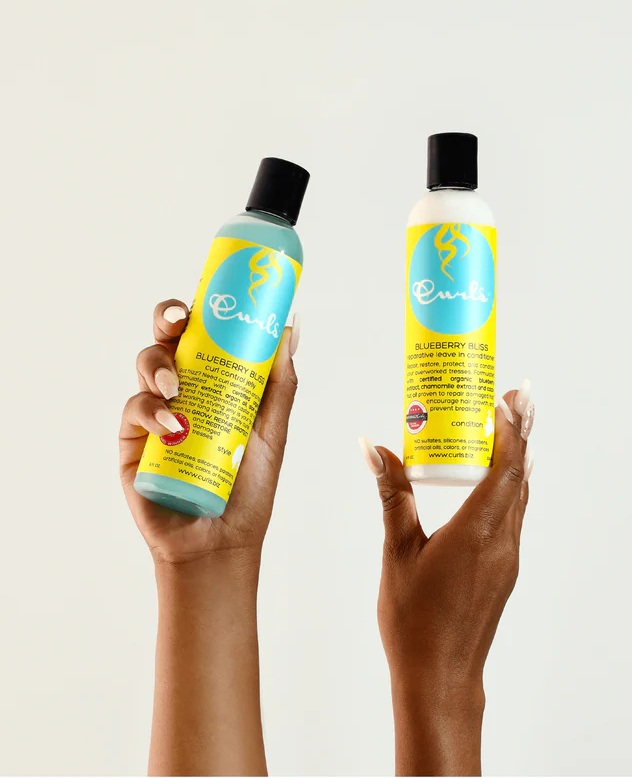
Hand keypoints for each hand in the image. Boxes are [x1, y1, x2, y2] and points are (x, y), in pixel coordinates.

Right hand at [119, 298, 299, 566]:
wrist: (221, 541)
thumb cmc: (249, 486)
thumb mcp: (272, 430)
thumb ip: (280, 382)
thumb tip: (291, 327)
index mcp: (215, 380)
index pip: (203, 332)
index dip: (201, 307)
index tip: (209, 294)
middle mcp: (182, 388)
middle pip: (167, 337)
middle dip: (167, 318)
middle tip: (179, 321)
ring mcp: (155, 411)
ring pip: (146, 364)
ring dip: (157, 366)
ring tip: (176, 389)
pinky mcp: (134, 440)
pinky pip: (134, 409)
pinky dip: (150, 411)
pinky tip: (170, 427)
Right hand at [361, 383, 533, 775]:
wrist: (440, 680)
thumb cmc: (414, 622)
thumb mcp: (397, 553)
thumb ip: (392, 497)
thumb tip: (376, 448)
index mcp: (477, 532)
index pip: (506, 468)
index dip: (512, 429)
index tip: (510, 398)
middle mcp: (502, 541)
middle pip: (520, 475)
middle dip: (520, 432)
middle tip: (513, 397)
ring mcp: (507, 557)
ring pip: (519, 495)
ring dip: (515, 458)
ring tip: (503, 427)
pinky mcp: (504, 569)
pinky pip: (513, 514)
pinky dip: (508, 486)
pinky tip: (493, 479)